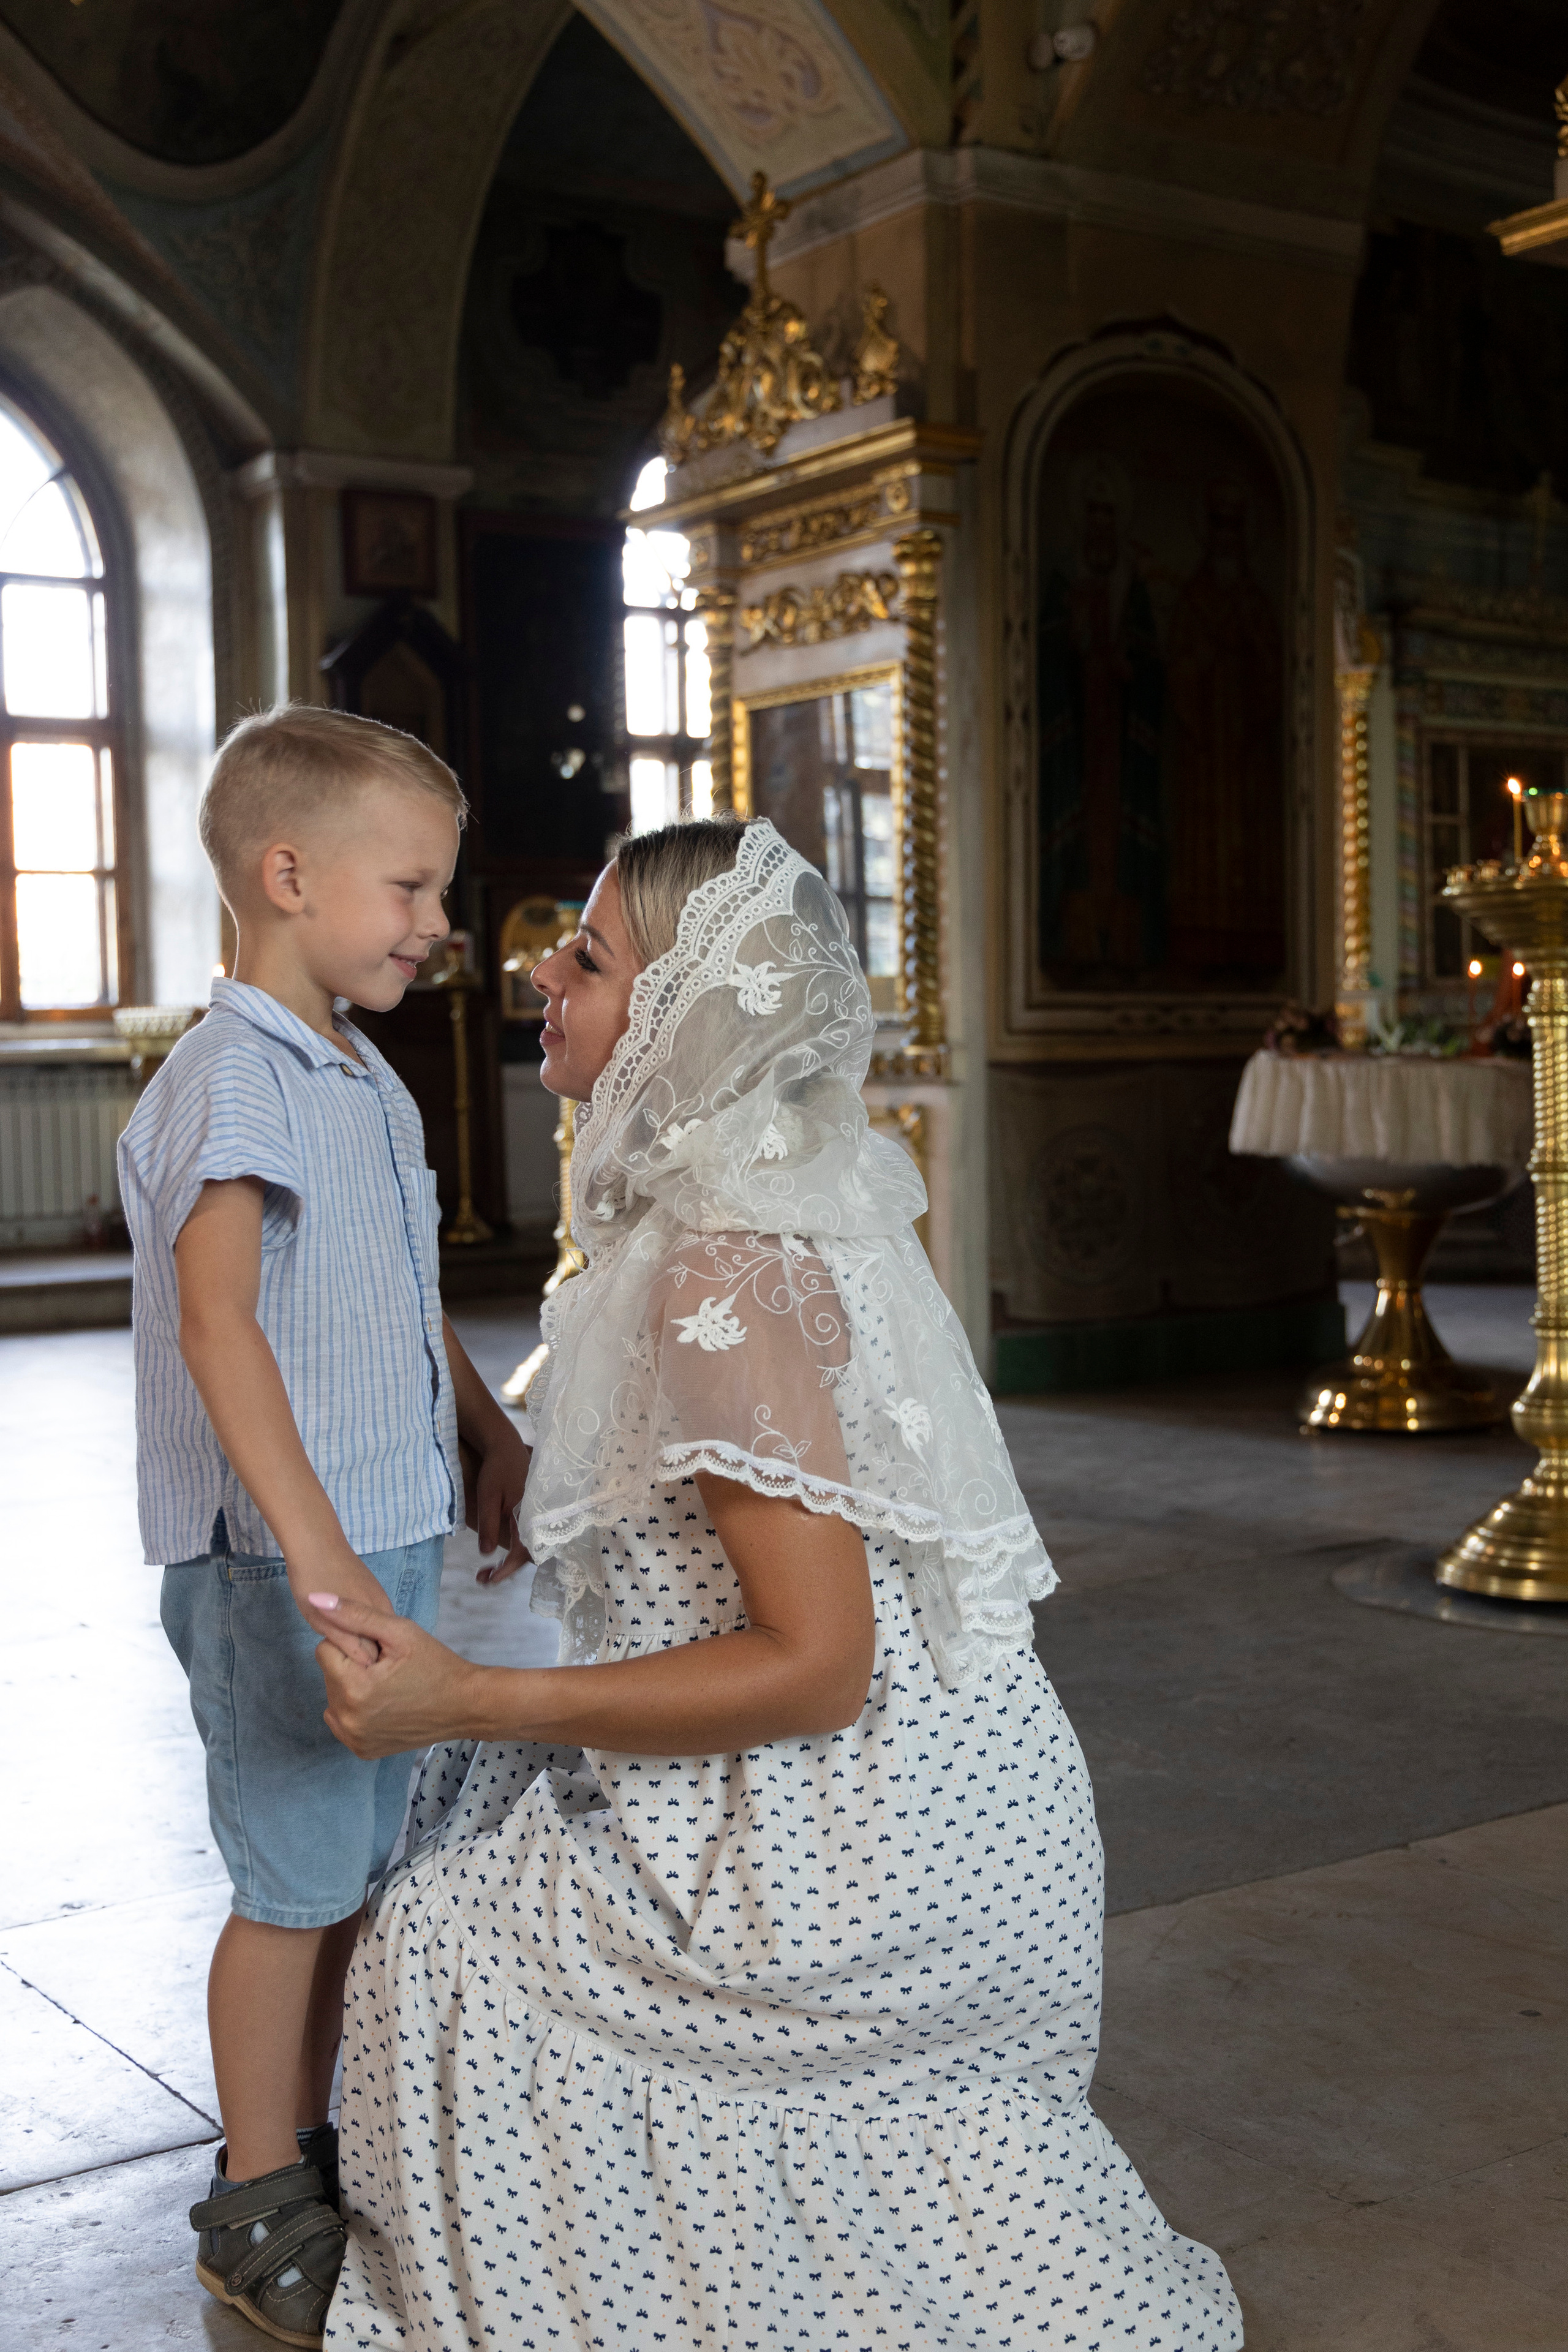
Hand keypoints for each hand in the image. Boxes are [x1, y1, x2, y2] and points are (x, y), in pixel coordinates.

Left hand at [288, 1554, 387, 1662]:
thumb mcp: (320, 1619)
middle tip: (338, 1654)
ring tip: (339, 1638)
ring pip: (378, 1630)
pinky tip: (346, 1622)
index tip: (341, 1668)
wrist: (316, 1543)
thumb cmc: (312, 1582)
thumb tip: (363, 1662)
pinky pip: (375, 1617)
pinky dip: (365, 1626)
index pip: (374, 1654)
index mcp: (373, 1618)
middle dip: (365, 1653)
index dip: (359, 1665)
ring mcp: (381, 1598)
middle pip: (379, 1642)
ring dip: (365, 1639)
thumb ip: (344, 1640)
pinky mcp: (376, 1591)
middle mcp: (384, 1609)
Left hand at [303, 1593, 481, 1756]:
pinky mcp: (362, 1750)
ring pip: (334, 1698)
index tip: (379, 1651)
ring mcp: (354, 1739)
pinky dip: (357, 1710)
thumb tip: (315, 1600)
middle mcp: (348, 1720)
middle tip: (387, 1668)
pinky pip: (343, 1721)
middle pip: (329, 1676)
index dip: (352, 1644)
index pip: (325, 1650)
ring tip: (387, 1685)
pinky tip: (383, 1704)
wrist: (465, 1705)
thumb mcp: (399, 1632)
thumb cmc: (436, 1664)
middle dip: (352, 1667)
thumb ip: (354, 1614)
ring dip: (352, 1688)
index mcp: (353, 1689)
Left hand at [465, 1419, 532, 1585]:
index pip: (521, 1554)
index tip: (487, 1581)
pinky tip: (501, 1555)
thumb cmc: (496, 1469)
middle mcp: (539, 1519)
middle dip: (506, 1571)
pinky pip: (529, 1539)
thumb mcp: (488, 1496)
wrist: (505, 1445)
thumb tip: (487, 1554)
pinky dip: (515, 1551)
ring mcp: (538, 1517)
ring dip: (510, 1563)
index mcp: (530, 1516)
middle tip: (482, 1579)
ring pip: (529, 1549)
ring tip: (487, 1572)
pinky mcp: (533, 1514)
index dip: (505, 1571)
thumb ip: (489, 1525)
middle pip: (528, 1556)